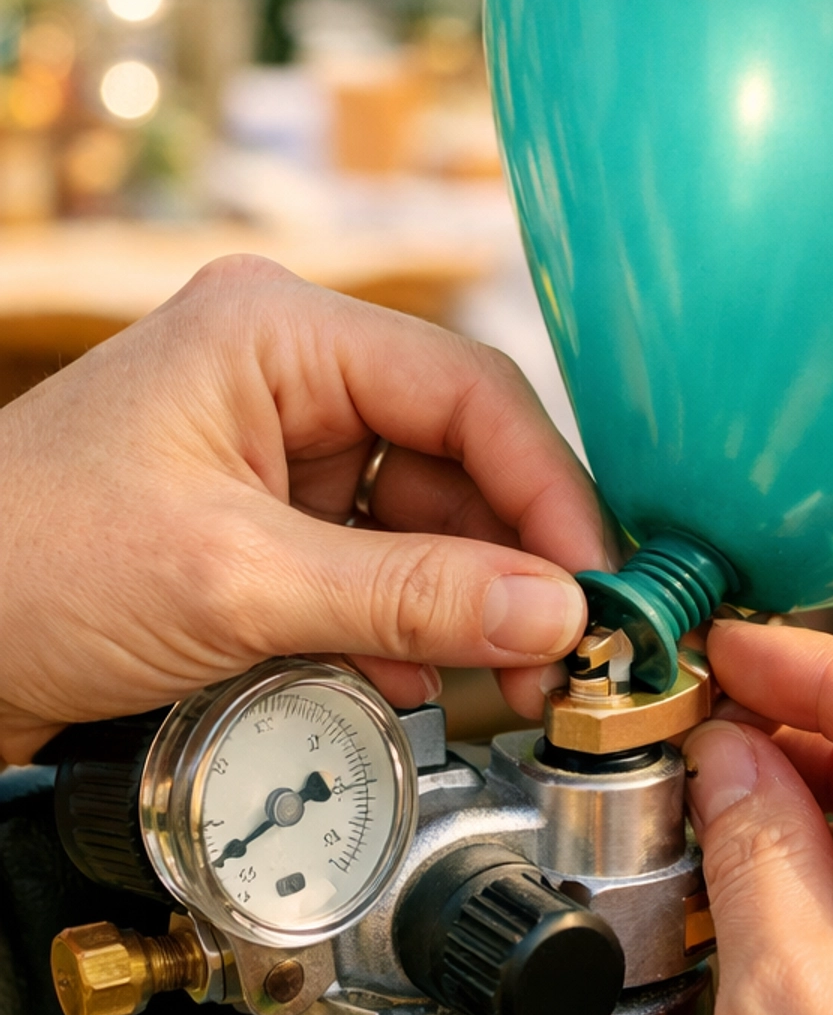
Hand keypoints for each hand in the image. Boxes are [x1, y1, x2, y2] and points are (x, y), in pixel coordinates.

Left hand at [0, 255, 608, 760]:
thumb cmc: (21, 570)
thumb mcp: (236, 585)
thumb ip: (410, 597)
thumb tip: (553, 613)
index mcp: (276, 330)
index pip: (466, 390)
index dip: (546, 490)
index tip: (593, 584)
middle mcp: (283, 370)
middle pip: (455, 455)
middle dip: (506, 562)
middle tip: (557, 654)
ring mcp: (268, 443)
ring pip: (419, 516)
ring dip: (454, 605)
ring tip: (490, 684)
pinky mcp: (256, 516)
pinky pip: (368, 560)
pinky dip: (396, 624)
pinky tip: (407, 678)